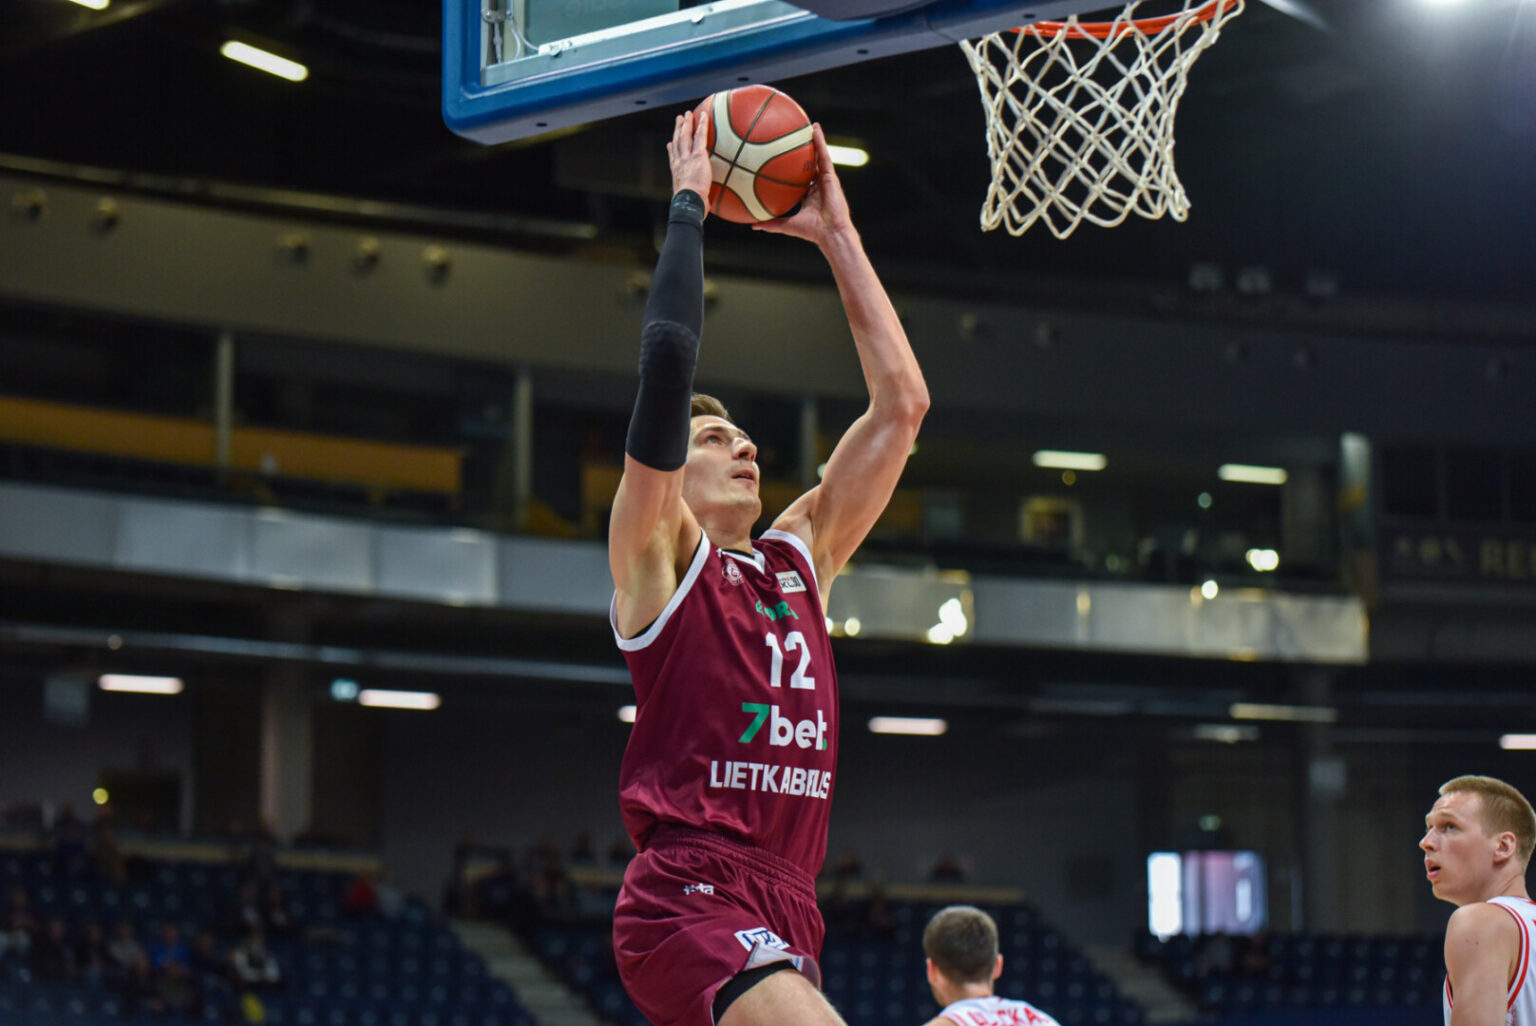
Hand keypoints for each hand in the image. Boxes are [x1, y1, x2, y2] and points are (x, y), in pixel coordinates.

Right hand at [668, 109, 713, 204]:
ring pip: (685, 136)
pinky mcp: (698, 155)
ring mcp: (687, 157)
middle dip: (677, 130)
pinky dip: (701, 124)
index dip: (671, 149)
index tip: (670, 144)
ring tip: (687, 114)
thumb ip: (697, 200)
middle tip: (678, 120)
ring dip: (686, 123)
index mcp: (676, 173)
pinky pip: (700, 136)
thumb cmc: (691, 206)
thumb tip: (704, 208)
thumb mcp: (691, 202)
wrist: (689, 201)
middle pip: (677, 142)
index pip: (673, 158)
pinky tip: (702, 115)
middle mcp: (679, 162)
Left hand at [752, 124, 854, 246]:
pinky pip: (824, 155)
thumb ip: (771, 224)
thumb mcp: (786, 226)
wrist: (830, 233)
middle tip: (795, 138)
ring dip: (814, 140)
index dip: (793, 169)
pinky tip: (815, 128)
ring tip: (808, 125)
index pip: (800, 179)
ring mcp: (825, 180)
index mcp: (809, 196)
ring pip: (819, 156)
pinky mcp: (831, 176)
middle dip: (805, 152)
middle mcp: (818, 185)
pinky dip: (820, 141)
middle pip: (810, 164)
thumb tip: (752, 225)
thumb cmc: (811, 232)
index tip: (783, 160)